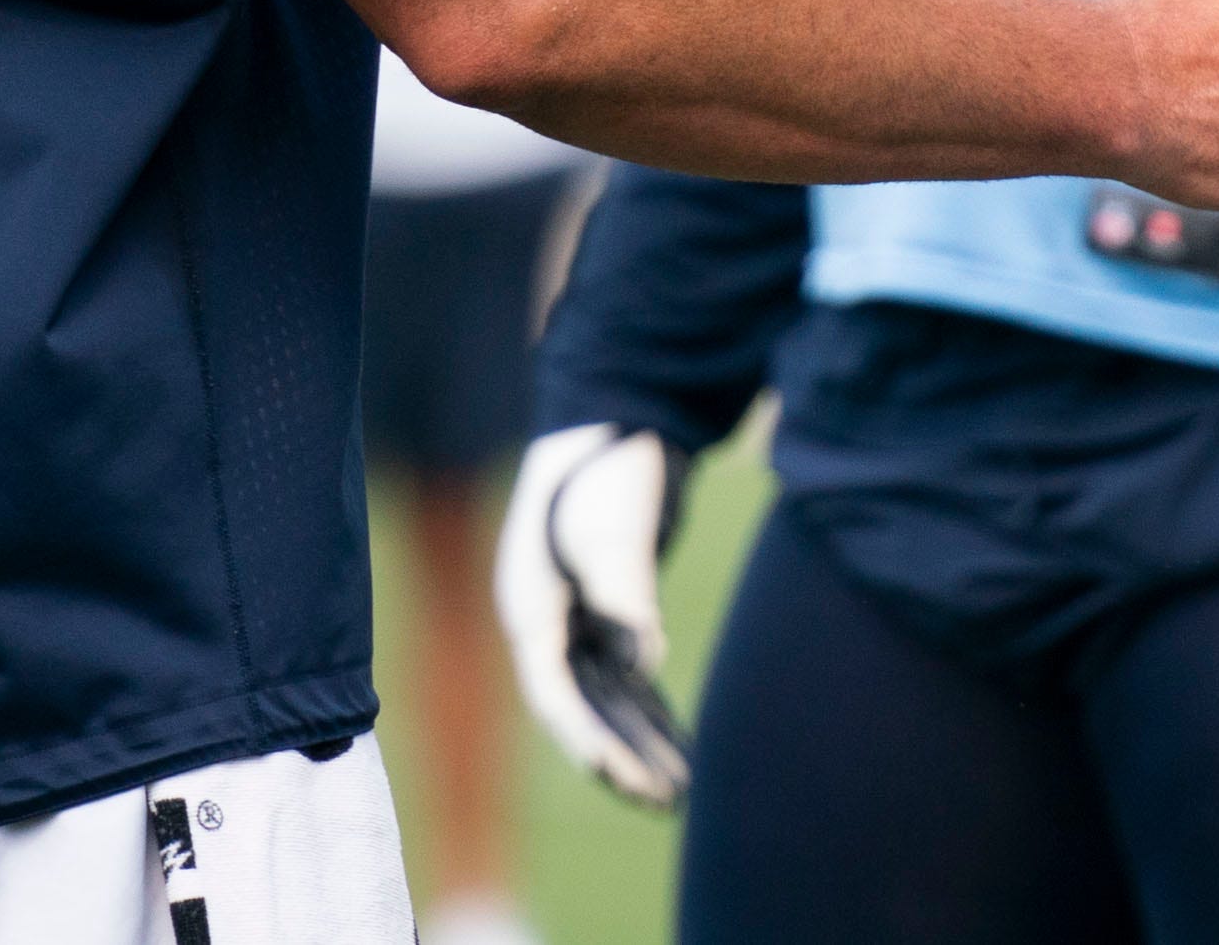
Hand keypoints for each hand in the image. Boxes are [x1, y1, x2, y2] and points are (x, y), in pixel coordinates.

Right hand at [494, 424, 691, 807]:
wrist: (620, 417)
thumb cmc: (606, 470)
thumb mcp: (608, 528)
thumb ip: (621, 597)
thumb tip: (639, 666)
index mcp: (531, 606)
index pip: (553, 692)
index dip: (585, 737)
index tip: (620, 774)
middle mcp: (550, 623)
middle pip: (582, 709)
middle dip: (619, 758)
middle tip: (663, 801)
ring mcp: (580, 621)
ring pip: (610, 702)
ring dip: (642, 746)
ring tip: (683, 793)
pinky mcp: (614, 615)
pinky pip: (633, 682)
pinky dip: (657, 715)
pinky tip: (687, 750)